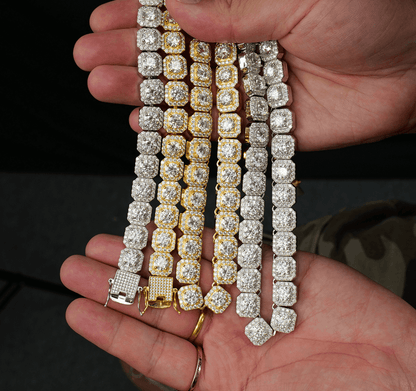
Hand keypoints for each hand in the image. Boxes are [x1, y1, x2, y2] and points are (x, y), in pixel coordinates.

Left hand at [60, 231, 415, 389]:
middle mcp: (227, 333)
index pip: (153, 352)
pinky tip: (164, 229)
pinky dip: (197, 238)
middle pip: (162, 306)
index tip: (75, 309)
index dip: (113, 329)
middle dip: (118, 286)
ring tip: (106, 243)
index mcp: (220, 377)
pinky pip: (228, 249)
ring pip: (187, 271)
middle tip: (76, 266)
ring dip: (148, 257)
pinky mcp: (273, 267)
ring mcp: (248, 297)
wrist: (401, 371)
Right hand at [73, 0, 415, 150]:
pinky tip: (146, 123)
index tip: (102, 20)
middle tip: (88, 60)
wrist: (409, 75)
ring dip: (144, 92)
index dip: (142, 16)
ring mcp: (248, 91)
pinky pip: (213, 128)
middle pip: (176, 55)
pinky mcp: (261, 126)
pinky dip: (179, 127)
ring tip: (103, 89)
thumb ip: (239, 10)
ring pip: (186, 93)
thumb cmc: (366, 21)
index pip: (184, 12)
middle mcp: (242, 51)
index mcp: (249, 10)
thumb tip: (177, 9)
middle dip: (131, 56)